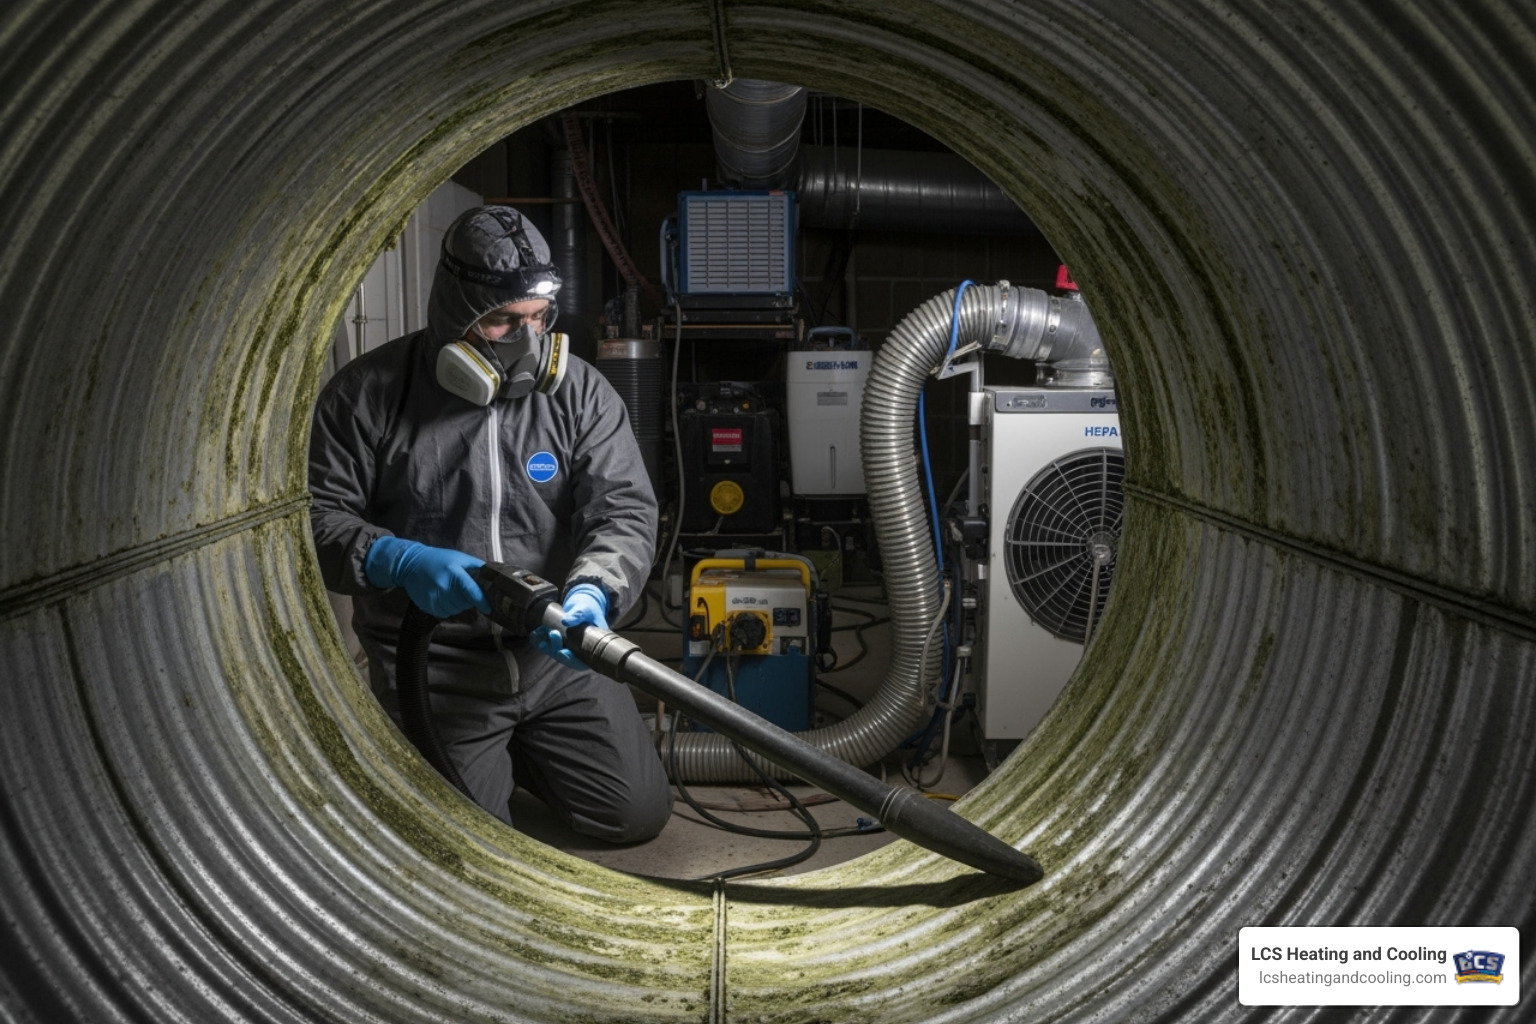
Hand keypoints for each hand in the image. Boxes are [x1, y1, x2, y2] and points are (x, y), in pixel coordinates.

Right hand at [364, 536, 489, 617]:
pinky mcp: (426, 605)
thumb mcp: (459, 558)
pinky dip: (448, 608)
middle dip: (468, 599)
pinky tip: (443, 596)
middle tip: (462, 589)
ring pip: (455, 610)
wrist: (410, 563)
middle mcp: (443, 586)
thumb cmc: (440, 560)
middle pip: (465, 603)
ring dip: (458, 604)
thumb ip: (477, 567)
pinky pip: (444, 613)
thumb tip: (495, 577)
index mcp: (454, 572)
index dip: (481, 601)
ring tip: (451, 591)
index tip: (489, 608)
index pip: (471, 591)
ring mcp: (433, 597)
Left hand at [533, 585, 609, 668]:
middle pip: (565, 658)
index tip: (563, 652)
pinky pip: (548, 646)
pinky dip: (540, 640)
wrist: (582, 607)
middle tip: (553, 632)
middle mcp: (578, 653)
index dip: (571, 660)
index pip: (581, 662)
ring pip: (555, 653)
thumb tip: (565, 621)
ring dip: (546, 645)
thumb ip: (577, 615)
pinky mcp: (558, 644)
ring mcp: (567, 649)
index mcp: (590, 650)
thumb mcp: (585, 611)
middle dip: (556, 648)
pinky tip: (535, 633)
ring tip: (540, 631)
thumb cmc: (588, 610)